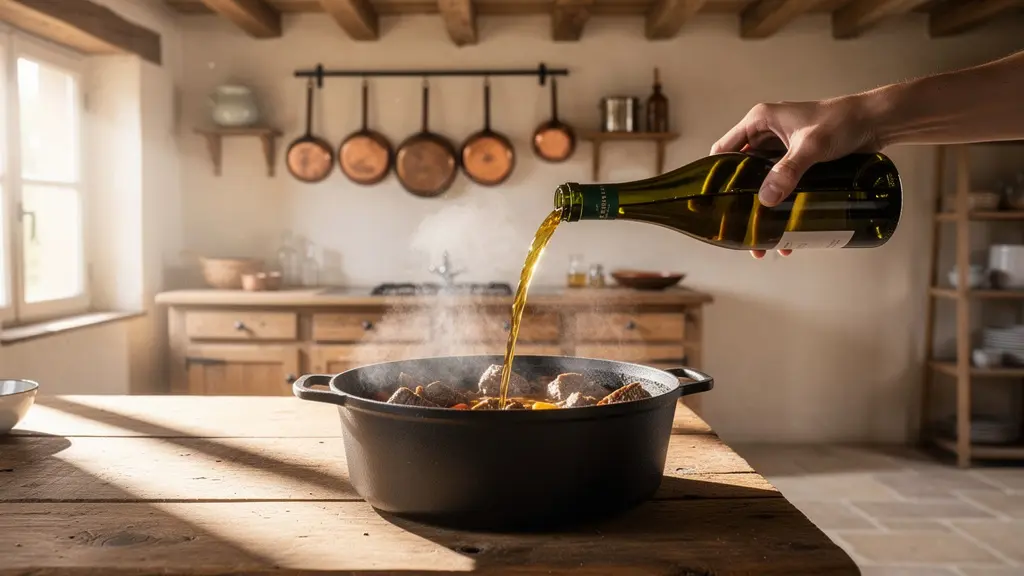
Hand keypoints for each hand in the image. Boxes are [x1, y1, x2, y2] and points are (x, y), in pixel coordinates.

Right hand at [710, 96, 880, 258]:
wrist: (877, 122)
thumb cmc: (843, 121)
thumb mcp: (812, 146)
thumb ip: (789, 170)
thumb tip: (766, 200)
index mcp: (759, 122)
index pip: (724, 149)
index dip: (714, 174)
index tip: (712, 202)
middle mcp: (766, 136)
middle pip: (741, 172)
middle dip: (740, 202)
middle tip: (740, 231)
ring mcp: (781, 151)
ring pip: (761, 184)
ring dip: (761, 210)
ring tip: (763, 240)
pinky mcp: (797, 163)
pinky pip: (781, 188)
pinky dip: (781, 208)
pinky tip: (787, 231)